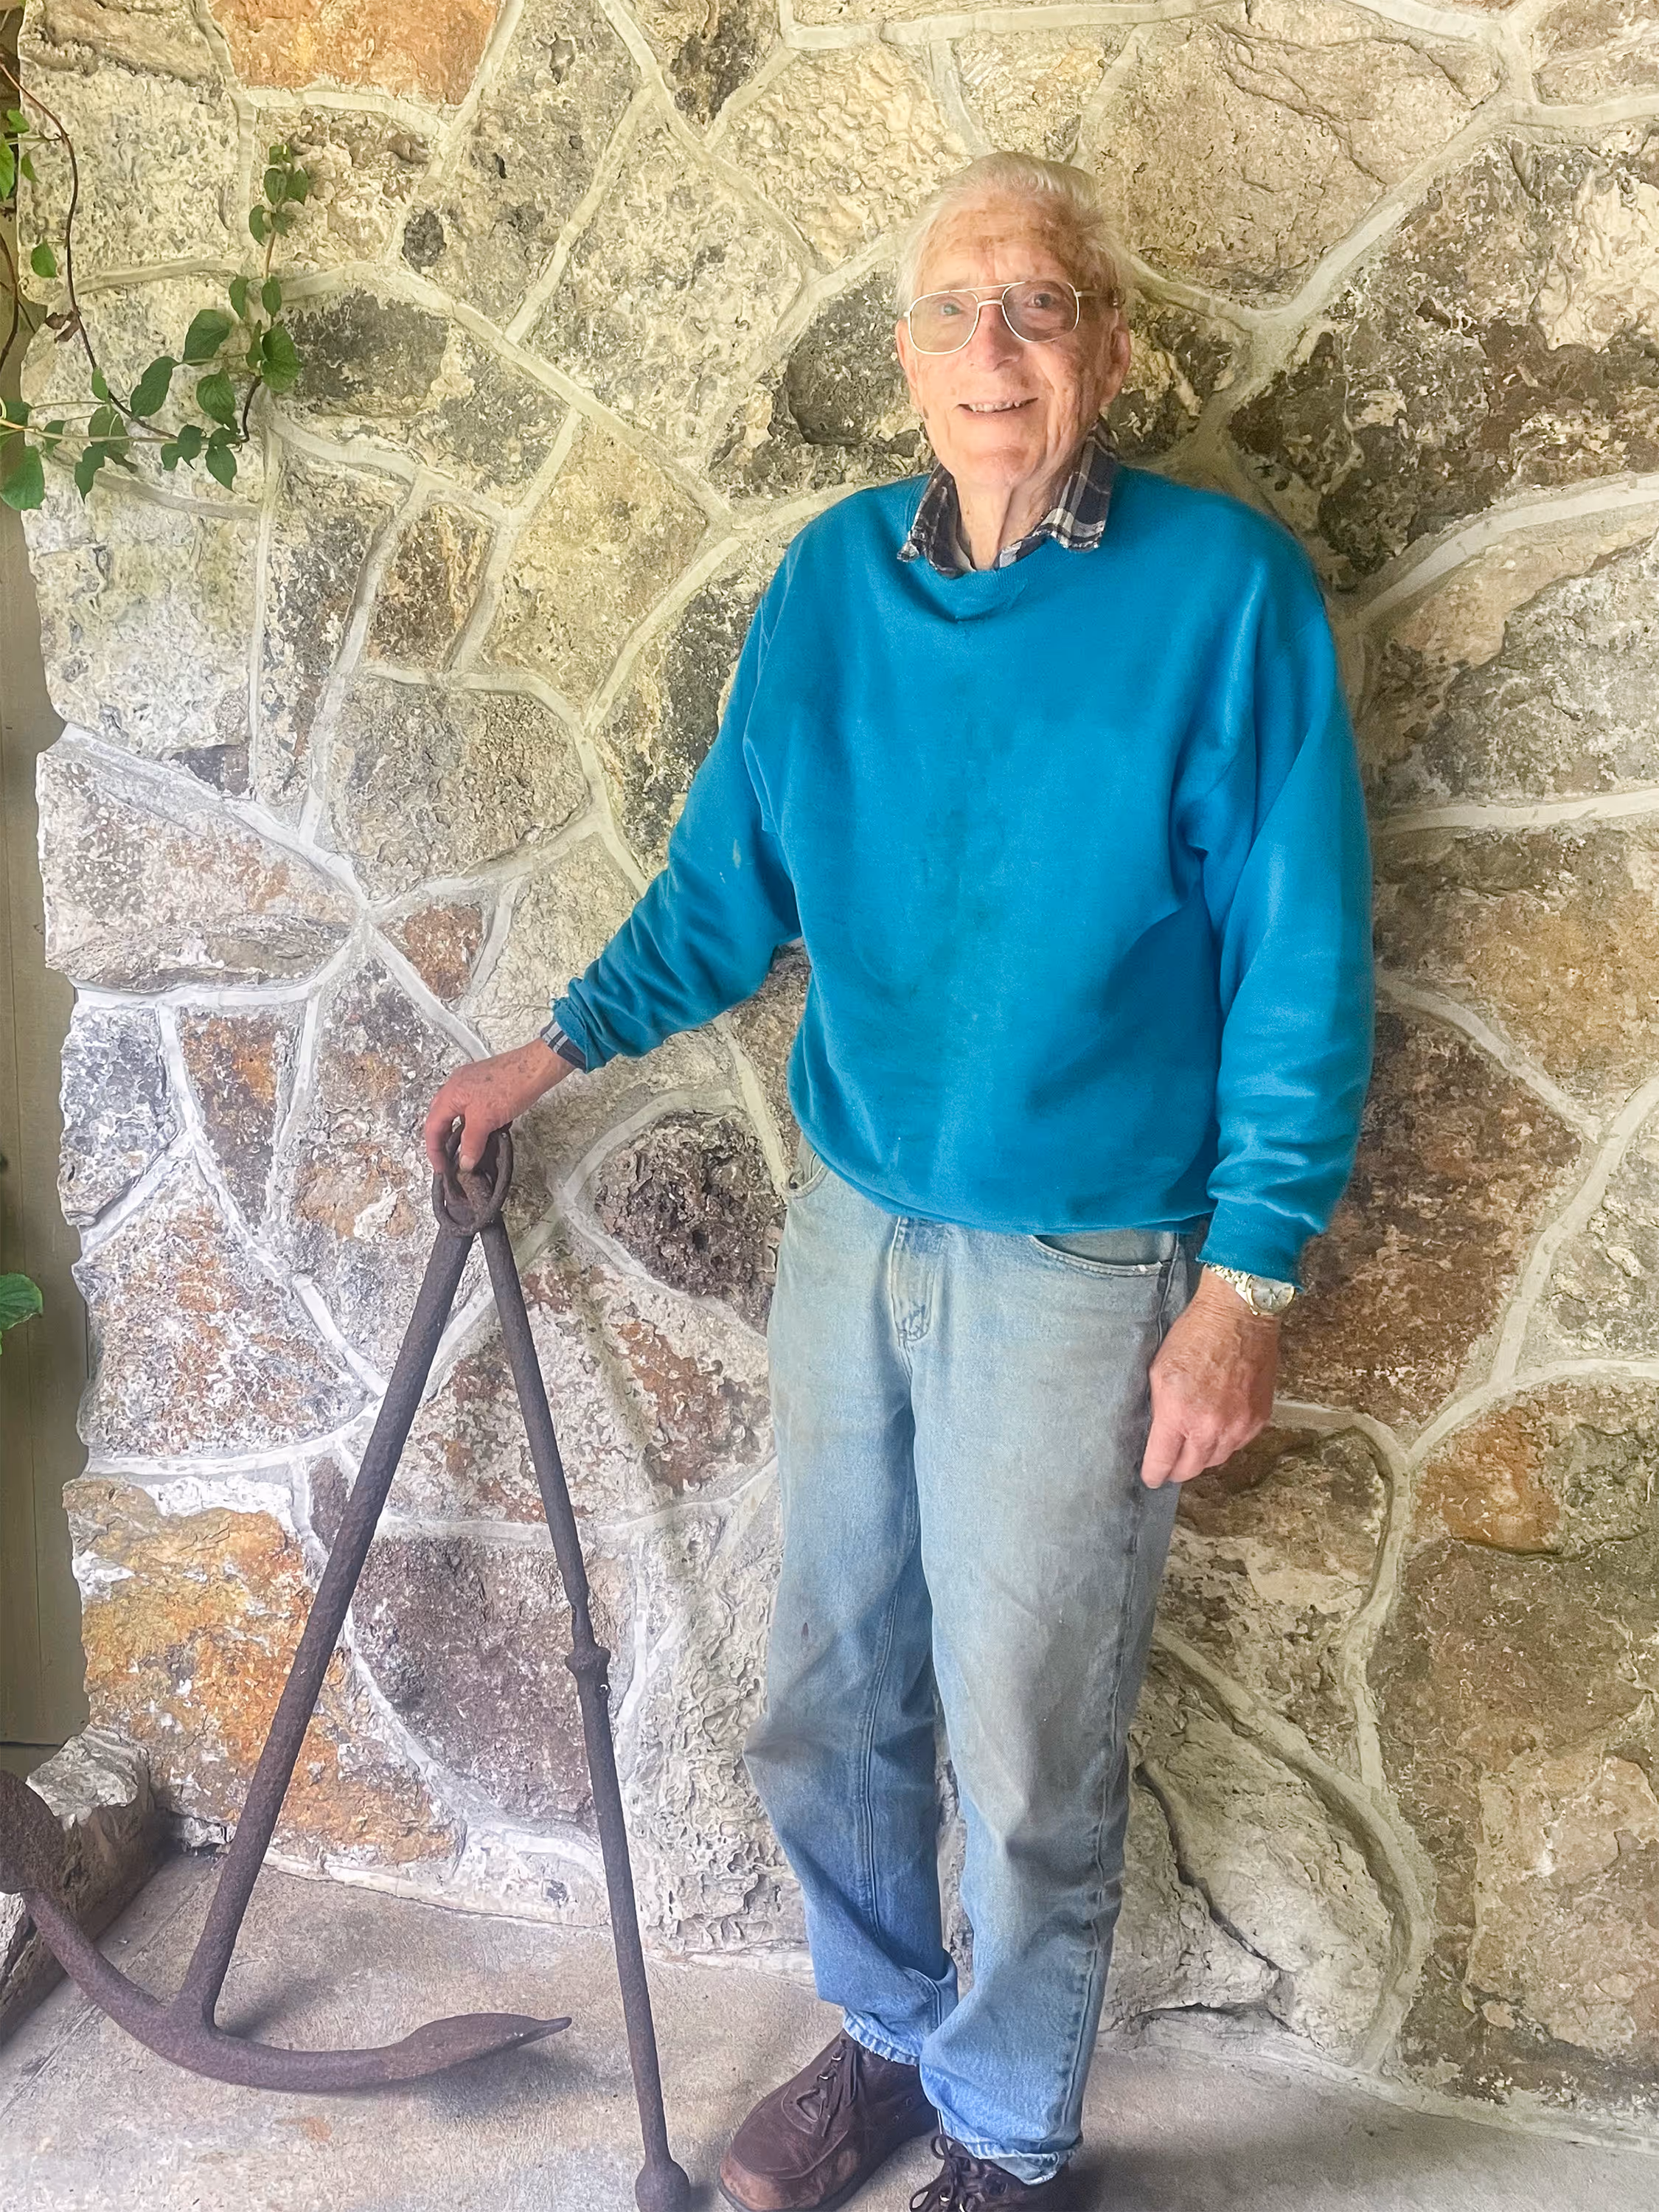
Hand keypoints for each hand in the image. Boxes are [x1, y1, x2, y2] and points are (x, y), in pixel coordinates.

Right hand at [423, 1040, 573, 1173]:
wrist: (535, 1067)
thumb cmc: (510, 1084)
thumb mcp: (485, 1120)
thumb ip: (472, 1143)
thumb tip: (465, 1161)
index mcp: (450, 1094)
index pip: (432, 1127)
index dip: (434, 1151)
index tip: (442, 1167)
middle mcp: (457, 1086)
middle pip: (441, 1119)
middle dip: (443, 1140)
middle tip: (451, 1159)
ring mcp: (471, 1084)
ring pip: (458, 1113)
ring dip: (460, 1132)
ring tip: (468, 1149)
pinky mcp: (486, 1085)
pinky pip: (472, 1107)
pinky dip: (474, 1122)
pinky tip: (485, 1131)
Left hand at [1140, 1271, 1278, 1487]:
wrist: (1238, 1315)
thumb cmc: (1193, 1336)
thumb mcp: (1159, 1371)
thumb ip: (1159, 1409)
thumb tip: (1158, 1435)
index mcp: (1178, 1414)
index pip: (1162, 1462)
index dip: (1153, 1473)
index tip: (1150, 1477)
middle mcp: (1210, 1427)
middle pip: (1191, 1468)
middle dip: (1177, 1469)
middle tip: (1170, 1465)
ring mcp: (1238, 1426)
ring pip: (1216, 1459)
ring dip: (1202, 1456)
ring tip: (1193, 1447)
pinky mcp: (1259, 1419)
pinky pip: (1238, 1444)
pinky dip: (1226, 1442)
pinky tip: (1217, 1429)